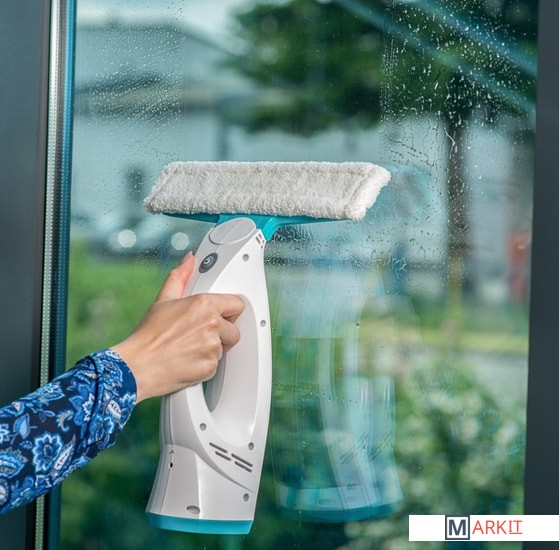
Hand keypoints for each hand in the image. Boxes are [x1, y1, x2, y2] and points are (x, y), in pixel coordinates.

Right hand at [112, 253, 244, 402]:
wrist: (137, 366)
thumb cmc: (148, 336)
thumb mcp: (163, 300)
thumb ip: (179, 277)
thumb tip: (188, 261)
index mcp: (204, 304)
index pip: (237, 304)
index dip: (228, 311)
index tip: (221, 315)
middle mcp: (212, 324)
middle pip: (234, 329)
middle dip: (222, 333)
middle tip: (199, 335)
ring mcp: (212, 346)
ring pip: (224, 348)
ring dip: (212, 350)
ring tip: (189, 348)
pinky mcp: (210, 366)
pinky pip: (216, 365)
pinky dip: (205, 365)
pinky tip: (188, 361)